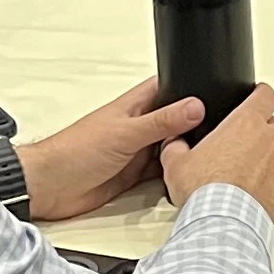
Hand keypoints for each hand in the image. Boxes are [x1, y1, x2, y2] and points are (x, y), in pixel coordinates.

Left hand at [21, 78, 206, 220]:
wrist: (50, 187)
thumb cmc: (74, 151)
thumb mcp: (126, 133)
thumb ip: (162, 121)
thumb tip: (196, 106)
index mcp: (135, 106)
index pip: (169, 87)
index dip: (191, 86)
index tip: (217, 88)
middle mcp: (138, 127)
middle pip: (176, 121)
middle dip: (195, 124)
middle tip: (223, 128)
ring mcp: (137, 152)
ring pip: (171, 148)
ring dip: (183, 152)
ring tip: (211, 153)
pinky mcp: (134, 176)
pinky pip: (162, 173)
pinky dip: (173, 174)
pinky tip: (187, 175)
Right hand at [164, 82, 273, 226]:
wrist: (224, 226)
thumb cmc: (204, 192)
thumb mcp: (175, 164)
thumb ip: (176, 146)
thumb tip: (174, 143)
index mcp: (246, 124)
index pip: (265, 95)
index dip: (261, 94)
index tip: (257, 96)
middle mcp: (270, 142)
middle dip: (263, 129)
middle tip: (245, 143)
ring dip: (270, 158)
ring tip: (250, 173)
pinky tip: (257, 195)